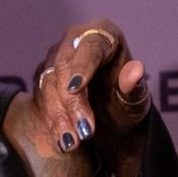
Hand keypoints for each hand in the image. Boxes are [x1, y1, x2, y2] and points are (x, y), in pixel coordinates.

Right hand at [15, 19, 149, 176]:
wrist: (110, 116)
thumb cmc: (126, 101)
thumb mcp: (135, 100)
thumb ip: (134, 87)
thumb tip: (136, 70)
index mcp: (105, 34)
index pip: (91, 45)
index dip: (82, 65)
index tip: (76, 88)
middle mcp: (76, 39)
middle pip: (64, 66)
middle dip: (72, 102)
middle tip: (85, 131)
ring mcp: (56, 57)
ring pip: (49, 83)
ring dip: (59, 115)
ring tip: (72, 142)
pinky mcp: (43, 76)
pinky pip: (41, 97)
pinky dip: (51, 120)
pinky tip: (62, 141)